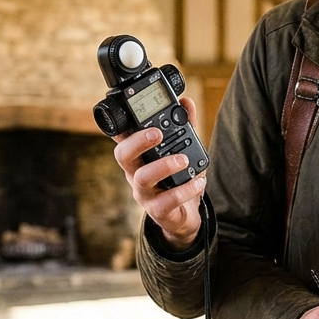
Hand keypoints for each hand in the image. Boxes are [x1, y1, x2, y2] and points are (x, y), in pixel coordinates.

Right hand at [112, 96, 205, 251]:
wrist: (184, 216)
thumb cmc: (178, 180)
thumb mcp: (183, 151)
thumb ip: (185, 126)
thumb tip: (187, 102)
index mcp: (138, 158)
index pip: (121, 139)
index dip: (120, 127)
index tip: (131, 113)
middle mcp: (135, 174)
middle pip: (123, 156)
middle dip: (138, 142)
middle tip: (158, 133)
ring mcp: (144, 193)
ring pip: (143, 178)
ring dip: (163, 166)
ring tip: (184, 160)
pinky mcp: (158, 210)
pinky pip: (167, 201)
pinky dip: (185, 189)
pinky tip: (199, 180)